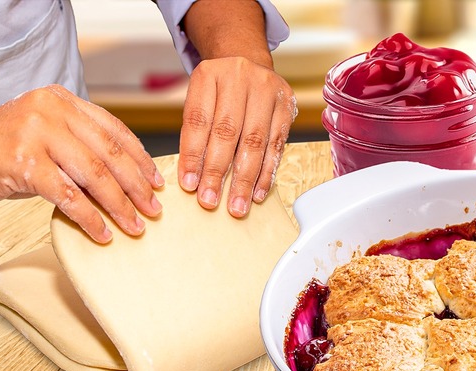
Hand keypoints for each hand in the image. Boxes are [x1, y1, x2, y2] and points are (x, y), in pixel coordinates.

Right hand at [0, 85, 163, 242]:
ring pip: (94, 174)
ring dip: (120, 205)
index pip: (114, 129)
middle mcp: (50, 110)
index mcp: (60, 99)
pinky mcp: (24, 163)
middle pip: (109, 152)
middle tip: (154, 209)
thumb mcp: (46, 140)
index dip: (140, 158)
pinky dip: (91, 218)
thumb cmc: (3, 154)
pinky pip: (69, 196)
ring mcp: (36, 134)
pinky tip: (103, 233)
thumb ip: (81, 148)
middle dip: (137, 185)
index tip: (157, 182)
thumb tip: (130, 180)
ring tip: (135, 225)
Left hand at [177, 56, 295, 216]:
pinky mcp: (286, 105)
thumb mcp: (199, 99)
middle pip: (228, 132)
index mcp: (208, 74)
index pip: (198, 120)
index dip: (193, 155)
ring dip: (245, 178)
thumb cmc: (219, 89)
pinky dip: (266, 172)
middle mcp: (239, 77)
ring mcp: (266, 89)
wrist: (247, 60)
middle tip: (210, 200)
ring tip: (237, 205)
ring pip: (255, 141)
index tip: (189, 185)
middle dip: (218, 171)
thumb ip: (196, 133)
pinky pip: (276, 144)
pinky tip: (257, 192)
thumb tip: (194, 178)